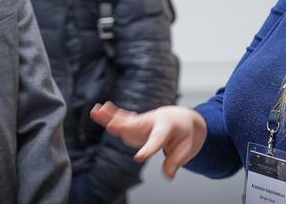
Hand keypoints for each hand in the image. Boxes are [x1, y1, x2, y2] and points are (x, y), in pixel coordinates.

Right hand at [90, 102, 206, 178]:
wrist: (183, 118)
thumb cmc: (185, 134)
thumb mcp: (188, 149)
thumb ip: (176, 161)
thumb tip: (168, 174)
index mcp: (167, 127)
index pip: (157, 140)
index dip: (149, 149)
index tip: (139, 158)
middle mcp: (153, 121)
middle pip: (136, 125)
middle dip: (124, 127)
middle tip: (111, 126)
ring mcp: (143, 121)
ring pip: (125, 120)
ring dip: (111, 116)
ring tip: (97, 110)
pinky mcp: (135, 123)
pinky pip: (122, 119)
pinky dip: (110, 115)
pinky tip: (98, 111)